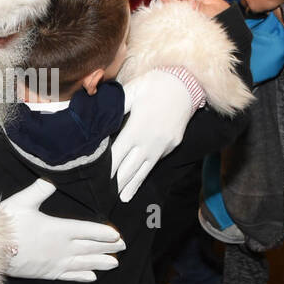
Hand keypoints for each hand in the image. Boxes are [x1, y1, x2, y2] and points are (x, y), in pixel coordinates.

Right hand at [0, 179, 124, 281]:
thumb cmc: (7, 223)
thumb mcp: (24, 201)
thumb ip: (40, 189)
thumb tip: (52, 176)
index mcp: (60, 228)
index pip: (89, 230)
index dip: (104, 233)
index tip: (117, 235)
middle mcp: (62, 247)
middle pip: (90, 248)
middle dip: (108, 248)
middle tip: (123, 249)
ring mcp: (55, 262)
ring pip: (84, 263)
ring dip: (100, 263)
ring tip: (115, 264)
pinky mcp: (47, 273)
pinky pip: (69, 276)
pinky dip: (82, 276)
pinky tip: (92, 278)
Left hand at [110, 70, 195, 201]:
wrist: (186, 84)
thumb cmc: (154, 85)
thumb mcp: (131, 91)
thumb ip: (115, 107)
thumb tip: (97, 116)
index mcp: (135, 129)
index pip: (117, 155)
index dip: (106, 170)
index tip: (97, 181)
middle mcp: (148, 142)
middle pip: (129, 168)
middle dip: (117, 183)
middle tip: (105, 198)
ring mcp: (162, 146)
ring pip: (144, 170)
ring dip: (132, 185)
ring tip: (123, 199)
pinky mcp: (172, 145)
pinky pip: (156, 161)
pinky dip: (146, 172)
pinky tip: (139, 179)